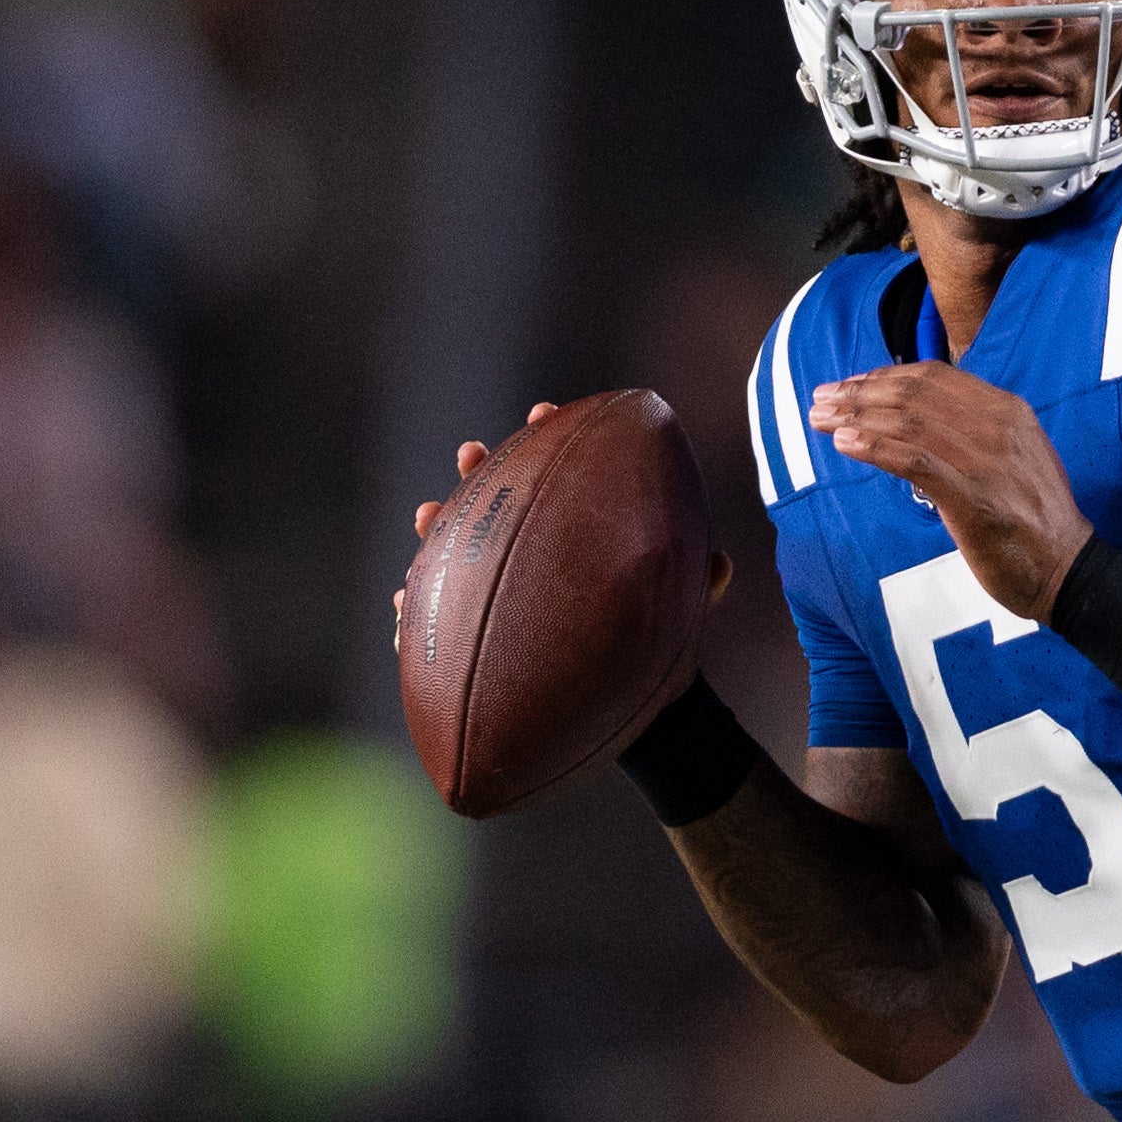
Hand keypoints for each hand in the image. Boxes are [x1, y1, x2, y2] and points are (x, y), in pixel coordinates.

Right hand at [393, 403, 730, 649]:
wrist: (631, 708)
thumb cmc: (657, 645)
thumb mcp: (683, 612)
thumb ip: (701, 584)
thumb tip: (721, 563)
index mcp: (578, 530)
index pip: (559, 470)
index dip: (547, 436)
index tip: (542, 413)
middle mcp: (534, 550)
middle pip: (498, 498)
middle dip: (480, 469)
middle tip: (471, 453)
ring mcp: (500, 589)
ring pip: (456, 550)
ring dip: (438, 527)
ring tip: (427, 515)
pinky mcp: (476, 635)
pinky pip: (435, 618)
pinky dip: (415, 609)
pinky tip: (401, 604)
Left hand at [809, 364, 1092, 618]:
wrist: (1069, 569)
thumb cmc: (1034, 519)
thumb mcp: (1013, 458)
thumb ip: (974, 434)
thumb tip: (919, 424)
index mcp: (1007, 410)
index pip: (935, 376)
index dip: (884, 375)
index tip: (850, 385)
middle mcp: (997, 426)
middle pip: (914, 393)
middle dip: (860, 392)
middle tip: (822, 400)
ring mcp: (986, 460)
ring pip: (908, 421)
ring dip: (857, 416)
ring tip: (822, 420)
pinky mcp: (973, 497)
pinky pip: (914, 461)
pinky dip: (875, 447)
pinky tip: (846, 444)